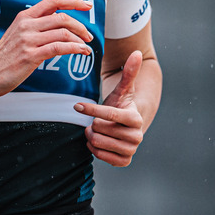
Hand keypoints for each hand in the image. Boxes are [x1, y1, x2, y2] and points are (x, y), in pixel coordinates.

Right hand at [0, 0, 93, 99]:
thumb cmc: (4, 57)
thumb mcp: (18, 33)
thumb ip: (35, 26)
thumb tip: (57, 23)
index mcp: (25, 16)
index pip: (53, 1)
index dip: (73, 1)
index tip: (86, 5)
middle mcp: (27, 24)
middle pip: (62, 16)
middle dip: (81, 25)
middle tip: (88, 35)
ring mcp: (28, 40)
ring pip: (63, 31)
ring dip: (80, 38)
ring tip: (85, 46)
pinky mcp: (31, 55)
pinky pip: (59, 47)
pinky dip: (75, 48)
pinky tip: (81, 51)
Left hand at [74, 50, 144, 166]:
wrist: (126, 126)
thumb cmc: (122, 104)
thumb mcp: (123, 89)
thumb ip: (129, 72)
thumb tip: (137, 53)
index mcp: (135, 118)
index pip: (109, 114)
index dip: (92, 110)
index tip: (77, 106)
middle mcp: (136, 136)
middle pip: (100, 129)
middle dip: (92, 123)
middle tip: (94, 120)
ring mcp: (131, 150)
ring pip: (98, 142)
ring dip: (91, 135)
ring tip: (95, 129)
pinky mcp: (124, 161)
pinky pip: (99, 156)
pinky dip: (93, 148)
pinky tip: (97, 140)